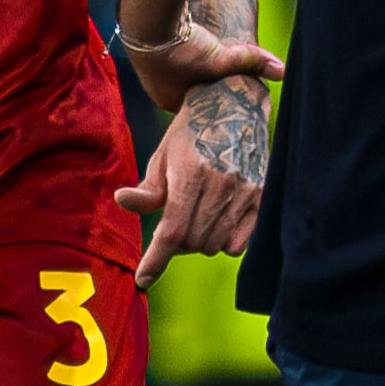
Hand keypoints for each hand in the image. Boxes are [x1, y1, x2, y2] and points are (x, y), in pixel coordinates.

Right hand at [113, 13, 281, 122]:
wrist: (146, 20)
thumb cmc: (180, 50)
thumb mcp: (220, 59)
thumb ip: (250, 62)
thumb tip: (282, 70)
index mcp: (168, 100)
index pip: (196, 107)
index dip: (214, 97)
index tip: (229, 88)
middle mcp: (156, 87)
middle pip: (187, 88)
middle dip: (206, 80)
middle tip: (224, 73)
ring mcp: (148, 66)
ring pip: (178, 68)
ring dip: (193, 61)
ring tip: (209, 53)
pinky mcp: (147, 44)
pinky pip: (169, 50)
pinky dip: (182, 46)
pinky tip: (193, 36)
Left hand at [116, 82, 266, 285]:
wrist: (234, 106)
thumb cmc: (191, 132)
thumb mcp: (163, 155)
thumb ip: (148, 188)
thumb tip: (123, 202)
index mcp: (191, 174)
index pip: (172, 231)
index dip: (156, 260)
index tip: (143, 279)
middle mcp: (220, 184)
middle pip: (193, 242)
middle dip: (177, 244)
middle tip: (173, 226)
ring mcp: (244, 191)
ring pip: (215, 244)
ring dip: (199, 243)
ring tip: (194, 220)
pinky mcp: (261, 196)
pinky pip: (240, 241)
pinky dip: (223, 243)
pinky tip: (215, 225)